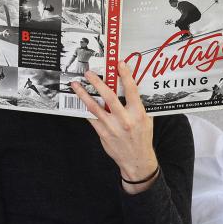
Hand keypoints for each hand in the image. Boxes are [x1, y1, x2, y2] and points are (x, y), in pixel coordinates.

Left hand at [70, 66, 158, 191]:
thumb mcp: (147, 120)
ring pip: (95, 107)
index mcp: (138, 114)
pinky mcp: (103, 133)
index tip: (119, 64)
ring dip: (84, 94)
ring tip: (76, 85)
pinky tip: (79, 100)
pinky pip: (91, 118)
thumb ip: (139, 104)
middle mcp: (125, 119)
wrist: (137, 159)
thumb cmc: (142, 137)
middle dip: (98, 83)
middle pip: (110, 96)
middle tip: (89, 73)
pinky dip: (85, 108)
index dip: (125, 75)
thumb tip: (132, 87)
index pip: (132, 90)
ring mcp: (112, 127)